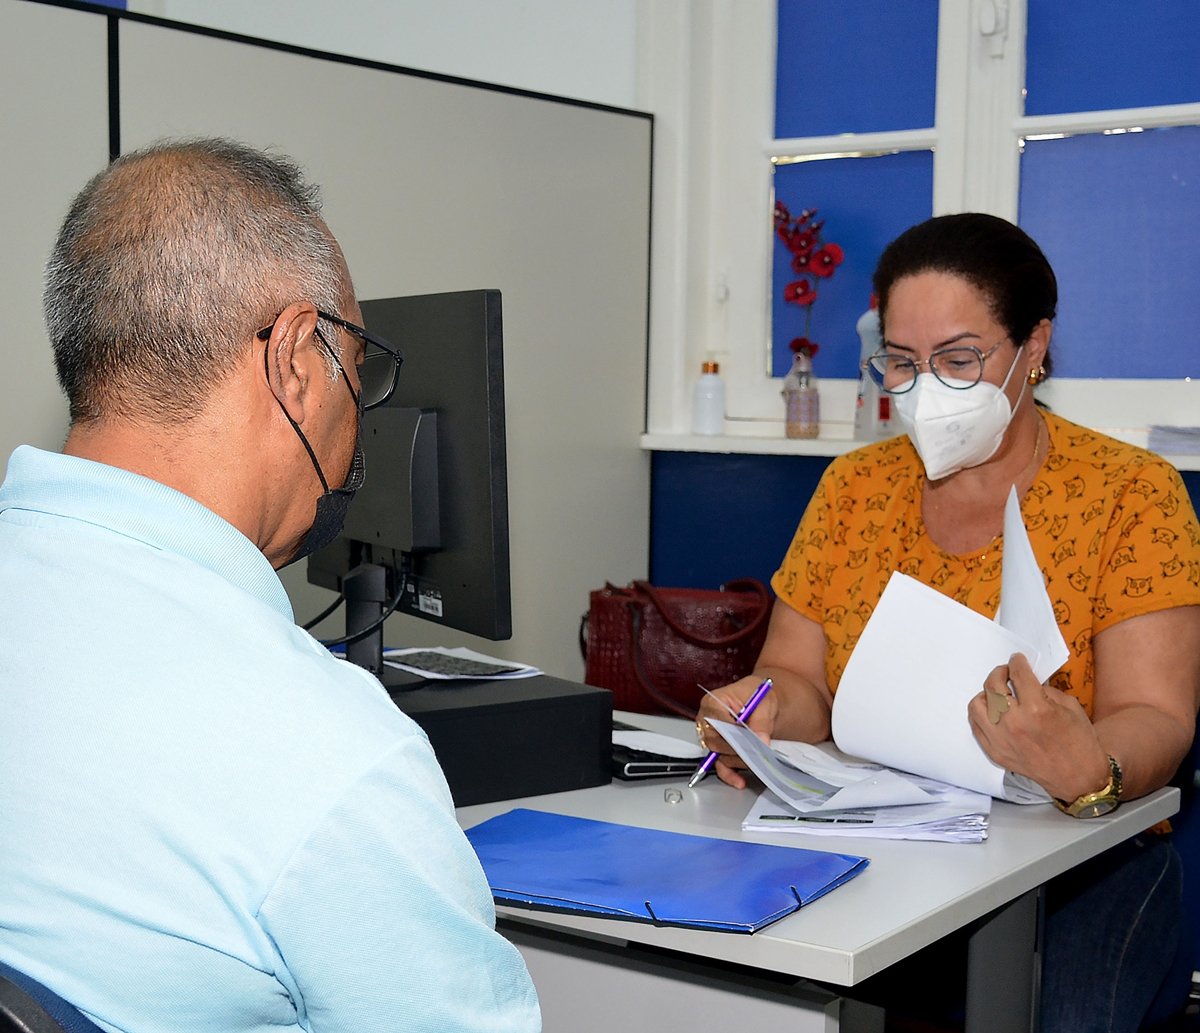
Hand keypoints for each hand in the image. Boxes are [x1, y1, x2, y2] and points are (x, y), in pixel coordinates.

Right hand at [695, 675, 778, 788]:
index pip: (718, 722)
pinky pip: (719, 765)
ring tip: (757, 759)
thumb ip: (760, 722)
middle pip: (716, 742)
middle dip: (738, 749)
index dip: (734, 733)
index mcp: (713, 702)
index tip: (749, 741)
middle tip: (757, 753)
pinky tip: (739, 780)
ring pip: (720, 756)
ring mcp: (711, 736)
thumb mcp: (762, 703)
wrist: (760, 701)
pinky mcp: (718, 749)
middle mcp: (707, 719)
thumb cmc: (756, 696)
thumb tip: (760, 740)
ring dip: (739, 760)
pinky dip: (729, 774)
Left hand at [967, 653, 1108, 800]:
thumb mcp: (1070, 706)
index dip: (1017, 662)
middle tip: (1006, 673)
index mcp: (1037, 709)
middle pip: (993, 686)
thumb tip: (1026, 681)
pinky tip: (992, 712)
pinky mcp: (995, 752)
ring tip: (997, 695)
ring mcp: (1001, 739)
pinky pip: (976, 727)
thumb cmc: (1079, 742)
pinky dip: (982, 715)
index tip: (1016, 660)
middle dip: (1000, 673)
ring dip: (986, 695)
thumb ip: (1045, 690)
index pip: (1018, 674)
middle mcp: (1015, 723)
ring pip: (977, 705)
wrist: (1078, 777)